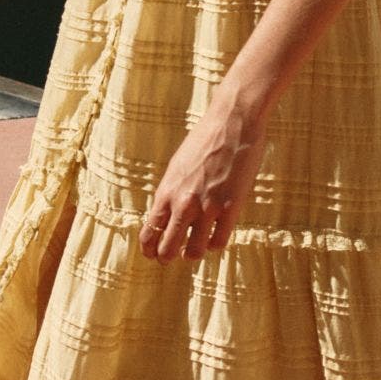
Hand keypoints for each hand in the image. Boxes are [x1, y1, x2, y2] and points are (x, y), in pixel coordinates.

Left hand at [139, 100, 267, 260]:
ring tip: (194, 250)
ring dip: (192, 255)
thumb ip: (171, 192)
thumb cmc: (203, 141)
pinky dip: (214, 246)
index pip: (149, 233)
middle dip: (166, 257)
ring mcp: (207, 207)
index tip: (152, 253)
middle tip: (171, 257)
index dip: (149, 249)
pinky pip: (218, 242)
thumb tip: (168, 216)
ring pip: (193, 252)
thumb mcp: (177, 167)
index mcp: (166, 192)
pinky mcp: (231, 207)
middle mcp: (183, 204)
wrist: (231, 122)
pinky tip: (214, 238)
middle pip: (167, 248)